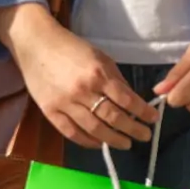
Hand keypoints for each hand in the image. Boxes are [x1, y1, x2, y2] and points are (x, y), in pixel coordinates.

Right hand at [0, 3, 156, 152]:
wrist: (36, 44)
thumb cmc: (72, 48)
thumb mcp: (100, 57)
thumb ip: (115, 79)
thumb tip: (131, 102)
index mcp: (98, 74)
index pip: (126, 99)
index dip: (142, 112)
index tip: (153, 120)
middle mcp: (83, 91)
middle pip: (112, 118)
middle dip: (132, 129)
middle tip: (144, 136)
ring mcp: (65, 103)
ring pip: (94, 129)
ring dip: (113, 140)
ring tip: (126, 144)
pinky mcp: (50, 112)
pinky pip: (72, 133)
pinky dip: (88, 142)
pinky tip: (100, 144)